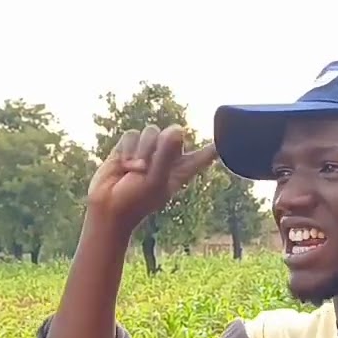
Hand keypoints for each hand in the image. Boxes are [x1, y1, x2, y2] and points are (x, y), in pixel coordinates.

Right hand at [88, 125, 217, 231]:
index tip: (229, 137)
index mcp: (181, 170)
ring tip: (135, 170)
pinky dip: (127, 149)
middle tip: (149, 168)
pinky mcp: (128, 147)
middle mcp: (167, 158)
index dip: (215, 145)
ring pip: (151, 131)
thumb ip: (166, 155)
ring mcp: (147, 151)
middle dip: (160, 145)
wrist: (107, 208)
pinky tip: (123, 165)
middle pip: (173, 133)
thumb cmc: (136, 201)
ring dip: (142, 151)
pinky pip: (131, 134)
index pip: (204, 154)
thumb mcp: (155, 180)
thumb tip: (176, 129)